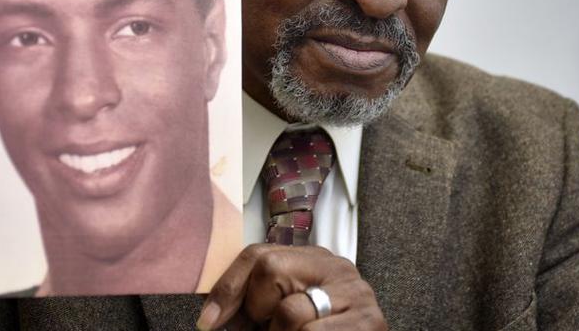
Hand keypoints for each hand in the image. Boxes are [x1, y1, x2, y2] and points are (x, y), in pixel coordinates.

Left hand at [196, 244, 386, 330]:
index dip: (229, 286)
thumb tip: (212, 317)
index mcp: (313, 259)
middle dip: (258, 310)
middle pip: (271, 269)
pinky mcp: (370, 322)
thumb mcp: (282, 314)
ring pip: (290, 311)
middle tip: (267, 329)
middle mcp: (337, 267)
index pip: (258, 254)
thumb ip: (254, 307)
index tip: (208, 322)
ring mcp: (357, 292)